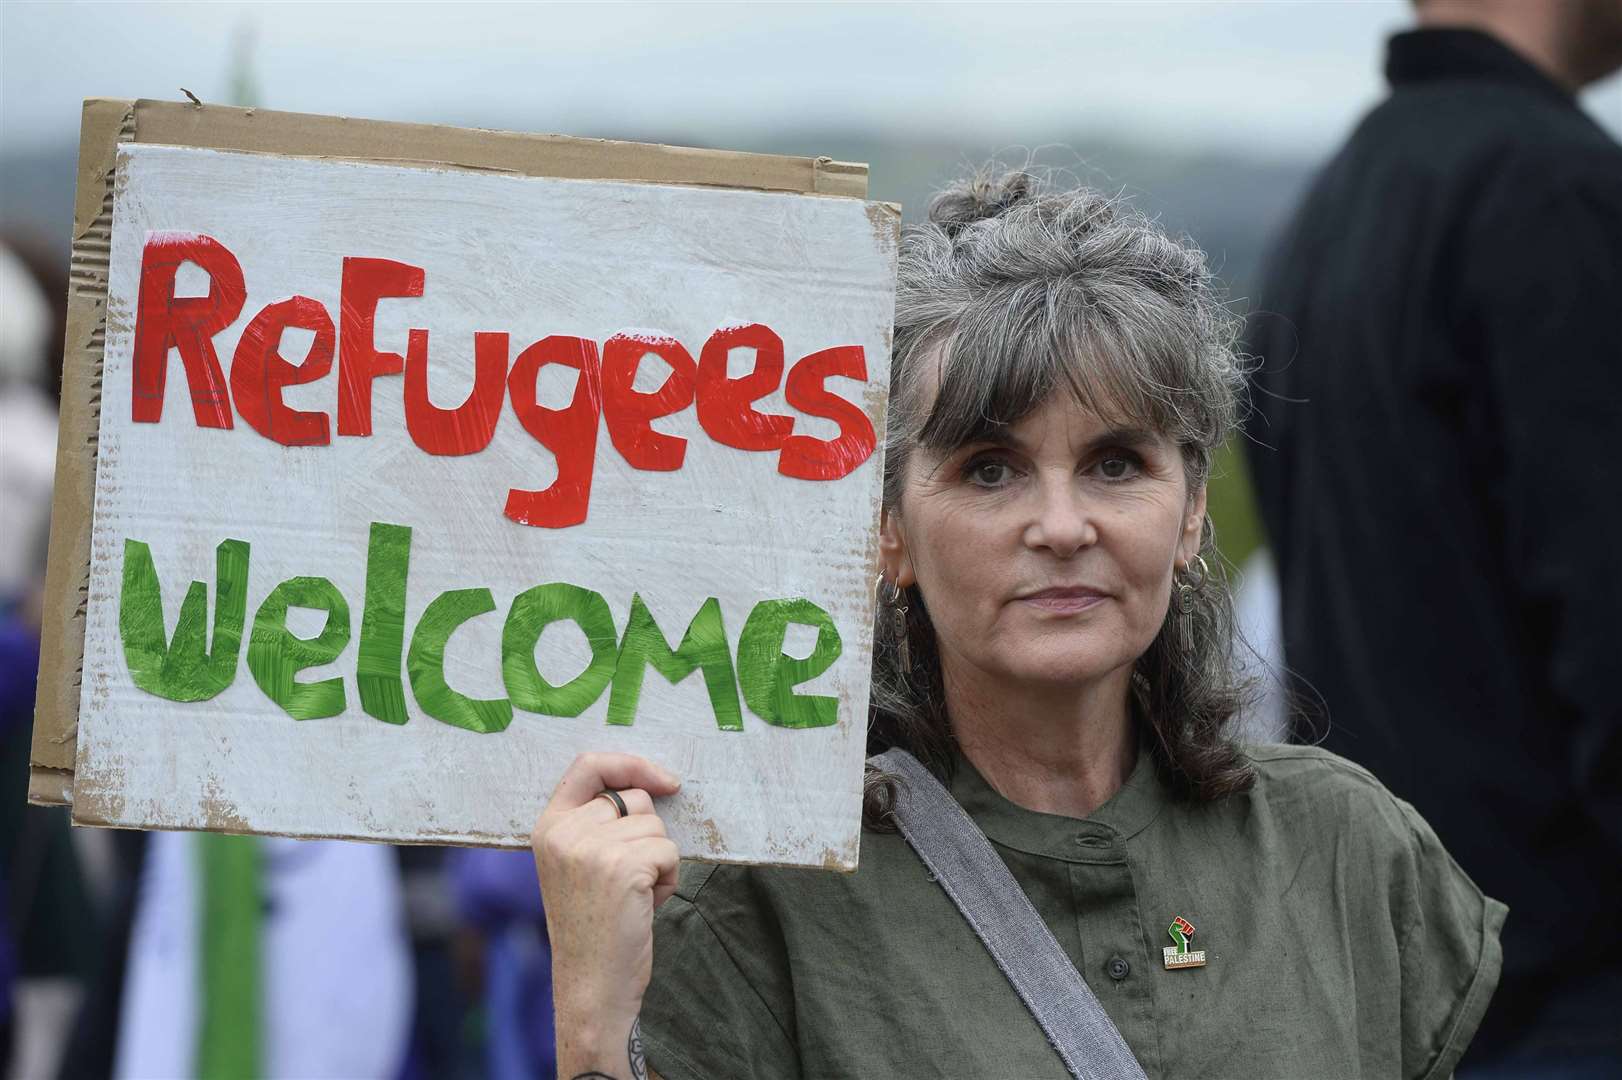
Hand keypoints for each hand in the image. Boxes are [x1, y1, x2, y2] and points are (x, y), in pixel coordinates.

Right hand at [533, 753, 680, 1075]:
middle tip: (628, 878)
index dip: (631, 764)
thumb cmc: (592, 929)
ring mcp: (592, 847)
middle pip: (634, 798)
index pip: (589, 765)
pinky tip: (644, 906)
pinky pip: (668, 851)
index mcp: (548, 826)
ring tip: (633, 896)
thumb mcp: (576, 865)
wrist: (590, 987)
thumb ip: (595, 824)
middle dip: (647, 834)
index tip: (663, 779)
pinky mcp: (623, 865)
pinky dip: (667, 878)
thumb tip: (649, 785)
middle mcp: (564, 832)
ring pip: (657, 826)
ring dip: (658, 861)